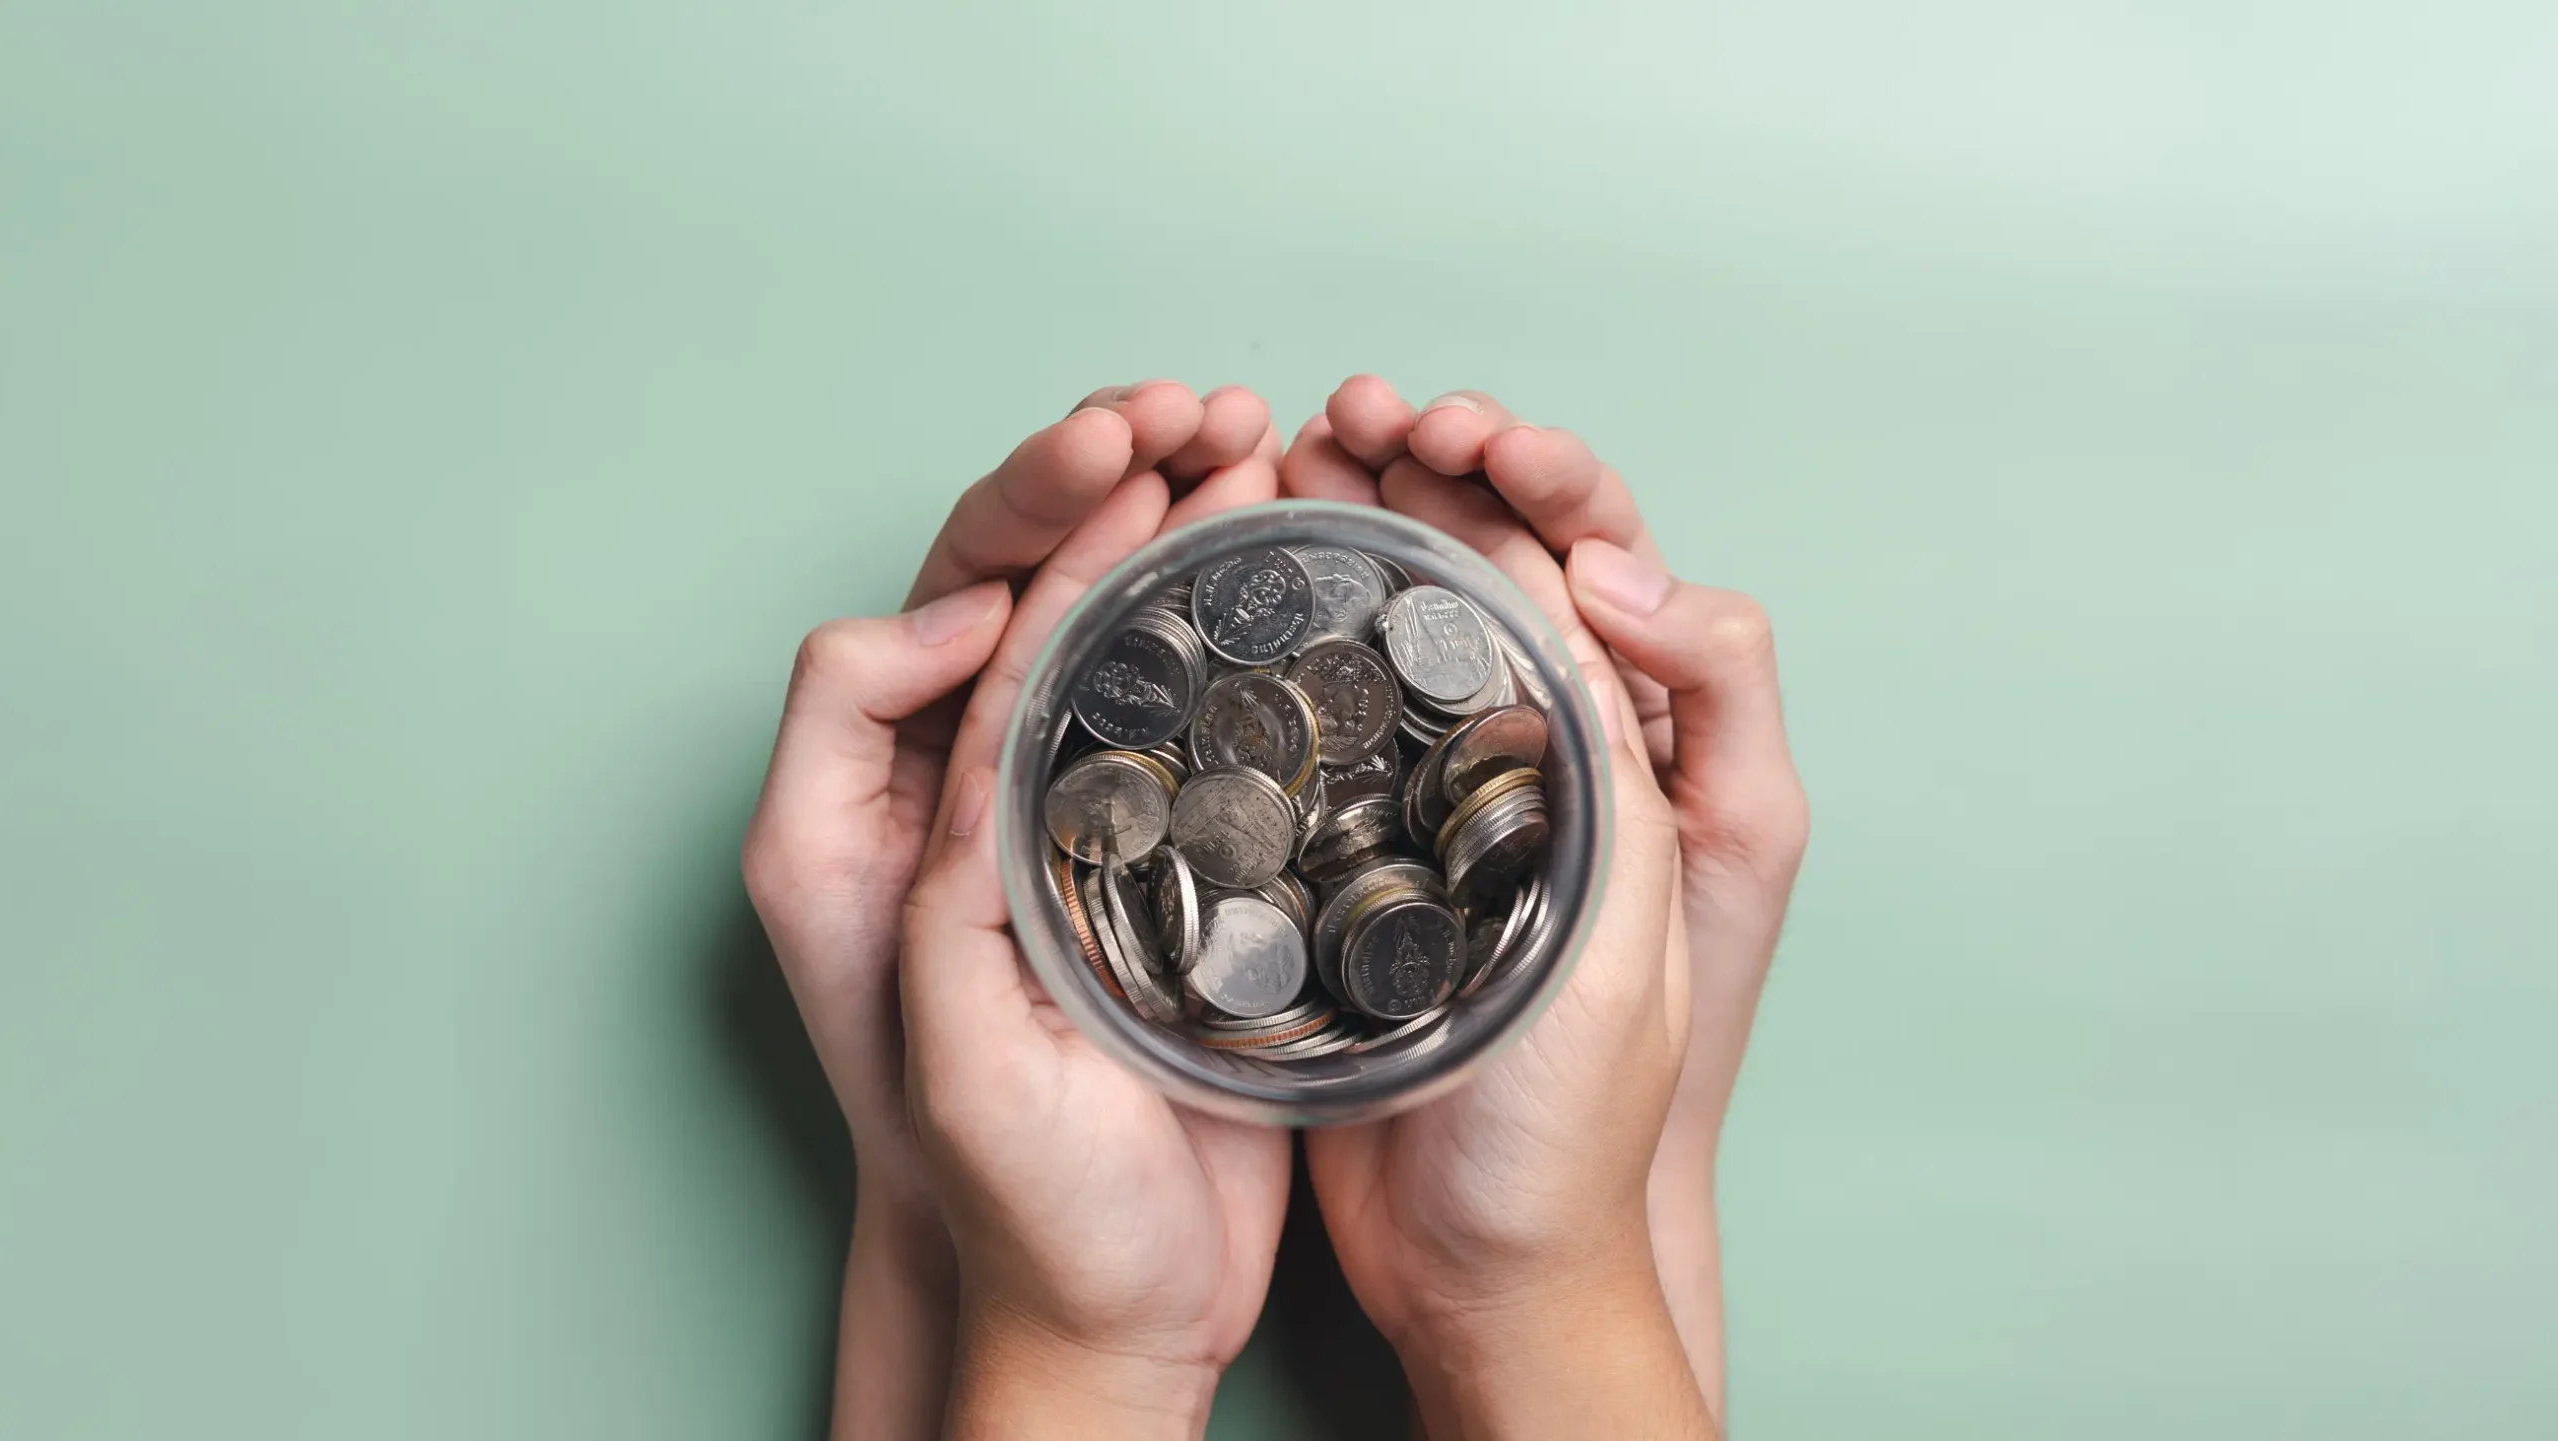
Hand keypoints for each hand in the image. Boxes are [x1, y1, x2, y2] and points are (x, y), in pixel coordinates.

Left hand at [894, 458, 1291, 1438]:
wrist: (1107, 1310)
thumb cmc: (1000, 1183)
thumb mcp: (935, 1009)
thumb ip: (936, 836)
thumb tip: (976, 650)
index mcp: (904, 813)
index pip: (964, 612)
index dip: (1040, 517)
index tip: (1127, 461)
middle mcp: (995, 798)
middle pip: (1044, 592)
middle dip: (1121, 487)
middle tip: (1214, 419)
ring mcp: (1099, 823)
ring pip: (1135, 635)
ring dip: (1194, 534)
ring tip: (1271, 458)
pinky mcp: (1196, 867)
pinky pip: (1215, 716)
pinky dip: (1257, 633)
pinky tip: (1316, 582)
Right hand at [1286, 378, 1808, 1427]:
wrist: (1478, 1262)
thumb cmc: (1581, 1112)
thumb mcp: (1668, 913)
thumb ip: (1663, 734)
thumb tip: (1604, 569)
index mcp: (1640, 753)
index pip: (1598, 565)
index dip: (1528, 476)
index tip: (1449, 435)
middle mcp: (1546, 756)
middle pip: (1497, 567)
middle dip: (1433, 469)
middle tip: (1351, 416)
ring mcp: (1444, 798)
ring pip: (1406, 620)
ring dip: (1357, 524)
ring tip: (1286, 457)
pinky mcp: (1352, 848)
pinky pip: (1330, 711)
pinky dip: (1294, 632)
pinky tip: (1238, 584)